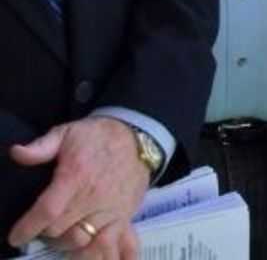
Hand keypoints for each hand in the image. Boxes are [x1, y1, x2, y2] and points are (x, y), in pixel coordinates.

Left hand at [7, 117, 149, 258]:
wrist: (136, 135)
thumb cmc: (97, 136)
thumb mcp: (67, 132)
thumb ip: (41, 146)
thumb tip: (16, 153)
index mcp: (76, 176)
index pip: (47, 211)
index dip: (27, 228)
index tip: (17, 236)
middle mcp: (94, 197)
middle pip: (60, 230)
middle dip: (46, 232)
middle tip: (43, 226)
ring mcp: (111, 209)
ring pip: (82, 241)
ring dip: (67, 243)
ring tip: (63, 234)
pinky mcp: (124, 216)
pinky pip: (113, 244)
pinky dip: (101, 254)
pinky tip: (91, 254)